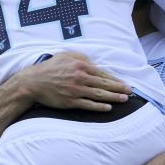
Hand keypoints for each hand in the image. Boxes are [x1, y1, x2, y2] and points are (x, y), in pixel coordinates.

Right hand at [17, 52, 132, 111]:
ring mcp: (76, 90)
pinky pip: (88, 105)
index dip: (114, 79)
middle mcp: (80, 77)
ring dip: (113, 97)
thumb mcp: (65, 56)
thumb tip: (93, 62)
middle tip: (130, 91)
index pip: (102, 73)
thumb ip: (80, 57)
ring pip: (99, 95)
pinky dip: (99, 107)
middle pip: (104, 84)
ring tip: (124, 99)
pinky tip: (108, 108)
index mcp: (80, 65)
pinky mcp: (70, 101)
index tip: (124, 82)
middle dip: (119, 88)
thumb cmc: (50, 68)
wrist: (33, 82)